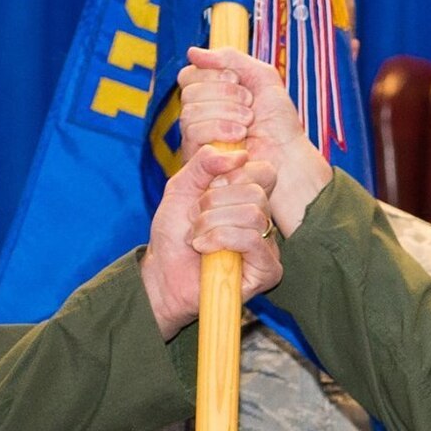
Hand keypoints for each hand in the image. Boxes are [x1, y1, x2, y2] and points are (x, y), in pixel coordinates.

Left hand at [139, 149, 281, 336]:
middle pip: (256, 192)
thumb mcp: (181, 188)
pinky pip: (252, 240)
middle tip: (195, 219)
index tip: (207, 190)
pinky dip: (221, 239)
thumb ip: (204, 163)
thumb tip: (238, 154)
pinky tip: (204, 249)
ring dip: (212, 223)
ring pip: (253, 215)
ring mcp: (268, 246)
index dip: (232, 176)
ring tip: (196, 237)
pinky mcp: (267, 270)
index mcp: (248, 197)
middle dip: (214, 203)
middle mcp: (263, 220)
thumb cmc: (173, 235)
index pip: (263, 171)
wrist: (162, 275)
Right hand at [177, 46, 331, 234]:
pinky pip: (193, 132)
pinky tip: (240, 138)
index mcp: (211, 94)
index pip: (190, 74)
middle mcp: (199, 114)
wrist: (287, 155)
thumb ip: (230, 58)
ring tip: (248, 123)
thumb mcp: (261, 77)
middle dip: (225, 94)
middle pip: (189, 90)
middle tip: (250, 106)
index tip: (239, 81)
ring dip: (226, 112)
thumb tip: (192, 52)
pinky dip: (220, 129)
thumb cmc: (278, 121)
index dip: (214, 73)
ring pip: (190, 111)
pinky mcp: (197, 157)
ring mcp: (196, 137)